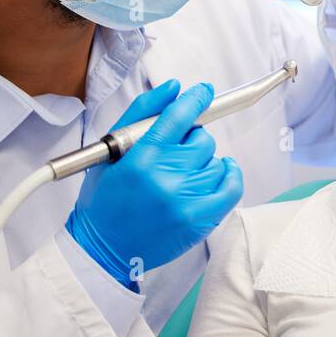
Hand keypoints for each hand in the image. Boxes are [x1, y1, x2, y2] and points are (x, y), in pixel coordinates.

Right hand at [66, 80, 243, 286]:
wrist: (103, 249)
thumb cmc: (105, 198)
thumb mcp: (110, 149)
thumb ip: (142, 112)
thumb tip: (175, 87)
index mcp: (140, 158)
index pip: (179, 116)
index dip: (195, 99)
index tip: (203, 92)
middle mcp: (166, 178)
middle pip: (202, 139)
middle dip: (190, 140)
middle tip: (173, 154)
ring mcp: (186, 201)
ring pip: (217, 161)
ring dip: (204, 162)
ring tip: (182, 174)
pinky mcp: (201, 221)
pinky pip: (232, 186)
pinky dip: (228, 175)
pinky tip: (215, 174)